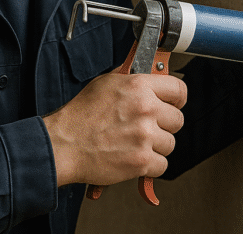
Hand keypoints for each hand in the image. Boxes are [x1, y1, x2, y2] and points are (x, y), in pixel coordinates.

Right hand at [43, 70, 186, 187]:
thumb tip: (150, 76)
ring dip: (156, 146)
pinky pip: (162, 165)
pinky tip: (134, 158)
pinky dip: (150, 166)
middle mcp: (146, 109)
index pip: (179, 90)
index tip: (173, 105)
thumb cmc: (80, 115)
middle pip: (178, 120)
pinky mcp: (141, 161)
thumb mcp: (106, 83)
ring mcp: (145, 136)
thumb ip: (132, 80)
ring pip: (170, 144)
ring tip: (135, 144)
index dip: (177, 99)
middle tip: (148, 128)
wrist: (63, 145)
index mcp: (139, 86)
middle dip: (164, 125)